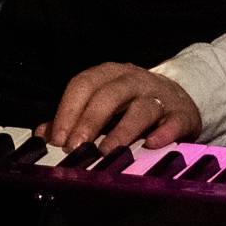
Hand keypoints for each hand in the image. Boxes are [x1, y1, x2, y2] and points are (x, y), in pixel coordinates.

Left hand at [37, 62, 201, 153]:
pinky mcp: (182, 114)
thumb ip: (73, 118)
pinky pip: (174, 121)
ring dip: (122, 131)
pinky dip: (163, 133)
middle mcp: (134, 80)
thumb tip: (43, 134)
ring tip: (106, 151)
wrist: (180, 99)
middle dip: (90, 120)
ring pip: (141, 108)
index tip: (58, 138)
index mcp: (110, 74)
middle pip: (109, 94)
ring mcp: (160, 95)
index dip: (68, 109)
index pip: (84, 84)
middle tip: (76, 147)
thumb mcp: (103, 105)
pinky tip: (151, 144)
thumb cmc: (133, 103)